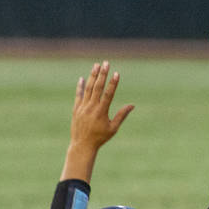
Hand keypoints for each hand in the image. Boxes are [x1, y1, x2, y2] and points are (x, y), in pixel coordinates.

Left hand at [61, 61, 134, 180]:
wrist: (82, 145)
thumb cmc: (100, 137)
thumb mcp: (113, 128)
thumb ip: (122, 115)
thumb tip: (132, 105)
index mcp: (101, 112)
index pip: (108, 94)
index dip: (113, 83)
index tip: (116, 73)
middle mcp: (91, 107)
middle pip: (97, 87)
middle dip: (102, 74)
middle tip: (105, 63)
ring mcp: (82, 107)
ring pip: (88, 88)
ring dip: (92, 76)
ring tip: (96, 65)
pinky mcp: (76, 109)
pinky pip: (78, 95)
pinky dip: (80, 86)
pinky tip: (82, 78)